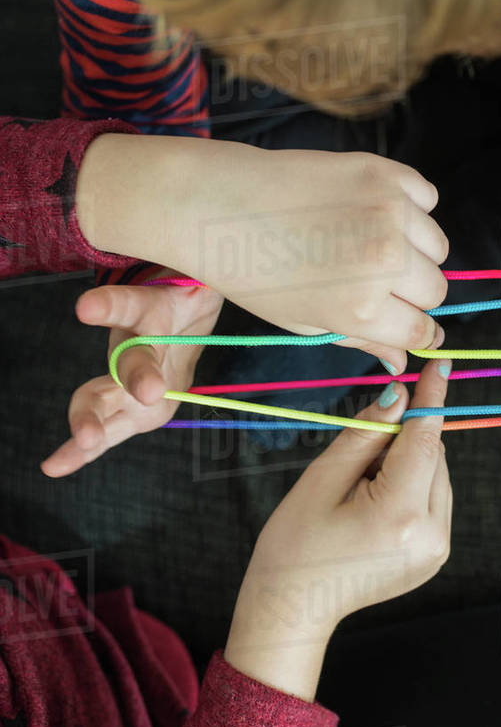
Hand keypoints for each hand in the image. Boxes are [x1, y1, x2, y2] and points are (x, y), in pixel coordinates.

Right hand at [41, 271, 223, 476]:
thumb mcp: (205, 280)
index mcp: (151, 310)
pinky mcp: (126, 407)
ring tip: (84, 442)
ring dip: (93, 420)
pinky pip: (107, 429)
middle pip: (126, 362)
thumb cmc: (193, 293)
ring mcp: (125, 375)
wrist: (183, 314)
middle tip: (140, 397)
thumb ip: (207, 275)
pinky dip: (79, 449)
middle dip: (130, 379)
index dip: (109, 307)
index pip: (130, 304)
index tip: (86, 308)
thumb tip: (221, 259)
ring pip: (103, 397)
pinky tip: (53, 467)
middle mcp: (133, 343)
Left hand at [77, 136, 449, 376]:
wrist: (218, 202)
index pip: (421, 329)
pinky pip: (427, 198)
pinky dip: (411, 206)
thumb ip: (360, 339)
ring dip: (414, 250)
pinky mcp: (385, 173)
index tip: (402, 319)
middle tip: (373, 279)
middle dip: (411, 292)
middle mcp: (385, 260)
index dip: (413, 329)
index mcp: (362, 307)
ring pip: (437, 246)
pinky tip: (373, 210)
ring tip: (369, 242)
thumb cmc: (251, 270)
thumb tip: (401, 362)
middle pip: (435, 289)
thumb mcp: (303, 320)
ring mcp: (389, 212)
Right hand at [224, 357, 451, 699]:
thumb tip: (399, 396)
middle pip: (433, 455)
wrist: (293, 611)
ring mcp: (437, 550)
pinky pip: (433, 498)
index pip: (425, 439)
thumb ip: (365, 434)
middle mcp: (430, 534)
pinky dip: (411, 484)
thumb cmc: (294, 545)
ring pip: (436, 474)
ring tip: (361, 488)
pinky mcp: (435, 556)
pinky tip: (374, 502)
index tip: (440, 363)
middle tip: (358, 456)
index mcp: (399, 514)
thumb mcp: (321, 480)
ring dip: (408, 462)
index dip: (431, 397)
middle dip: (403, 438)